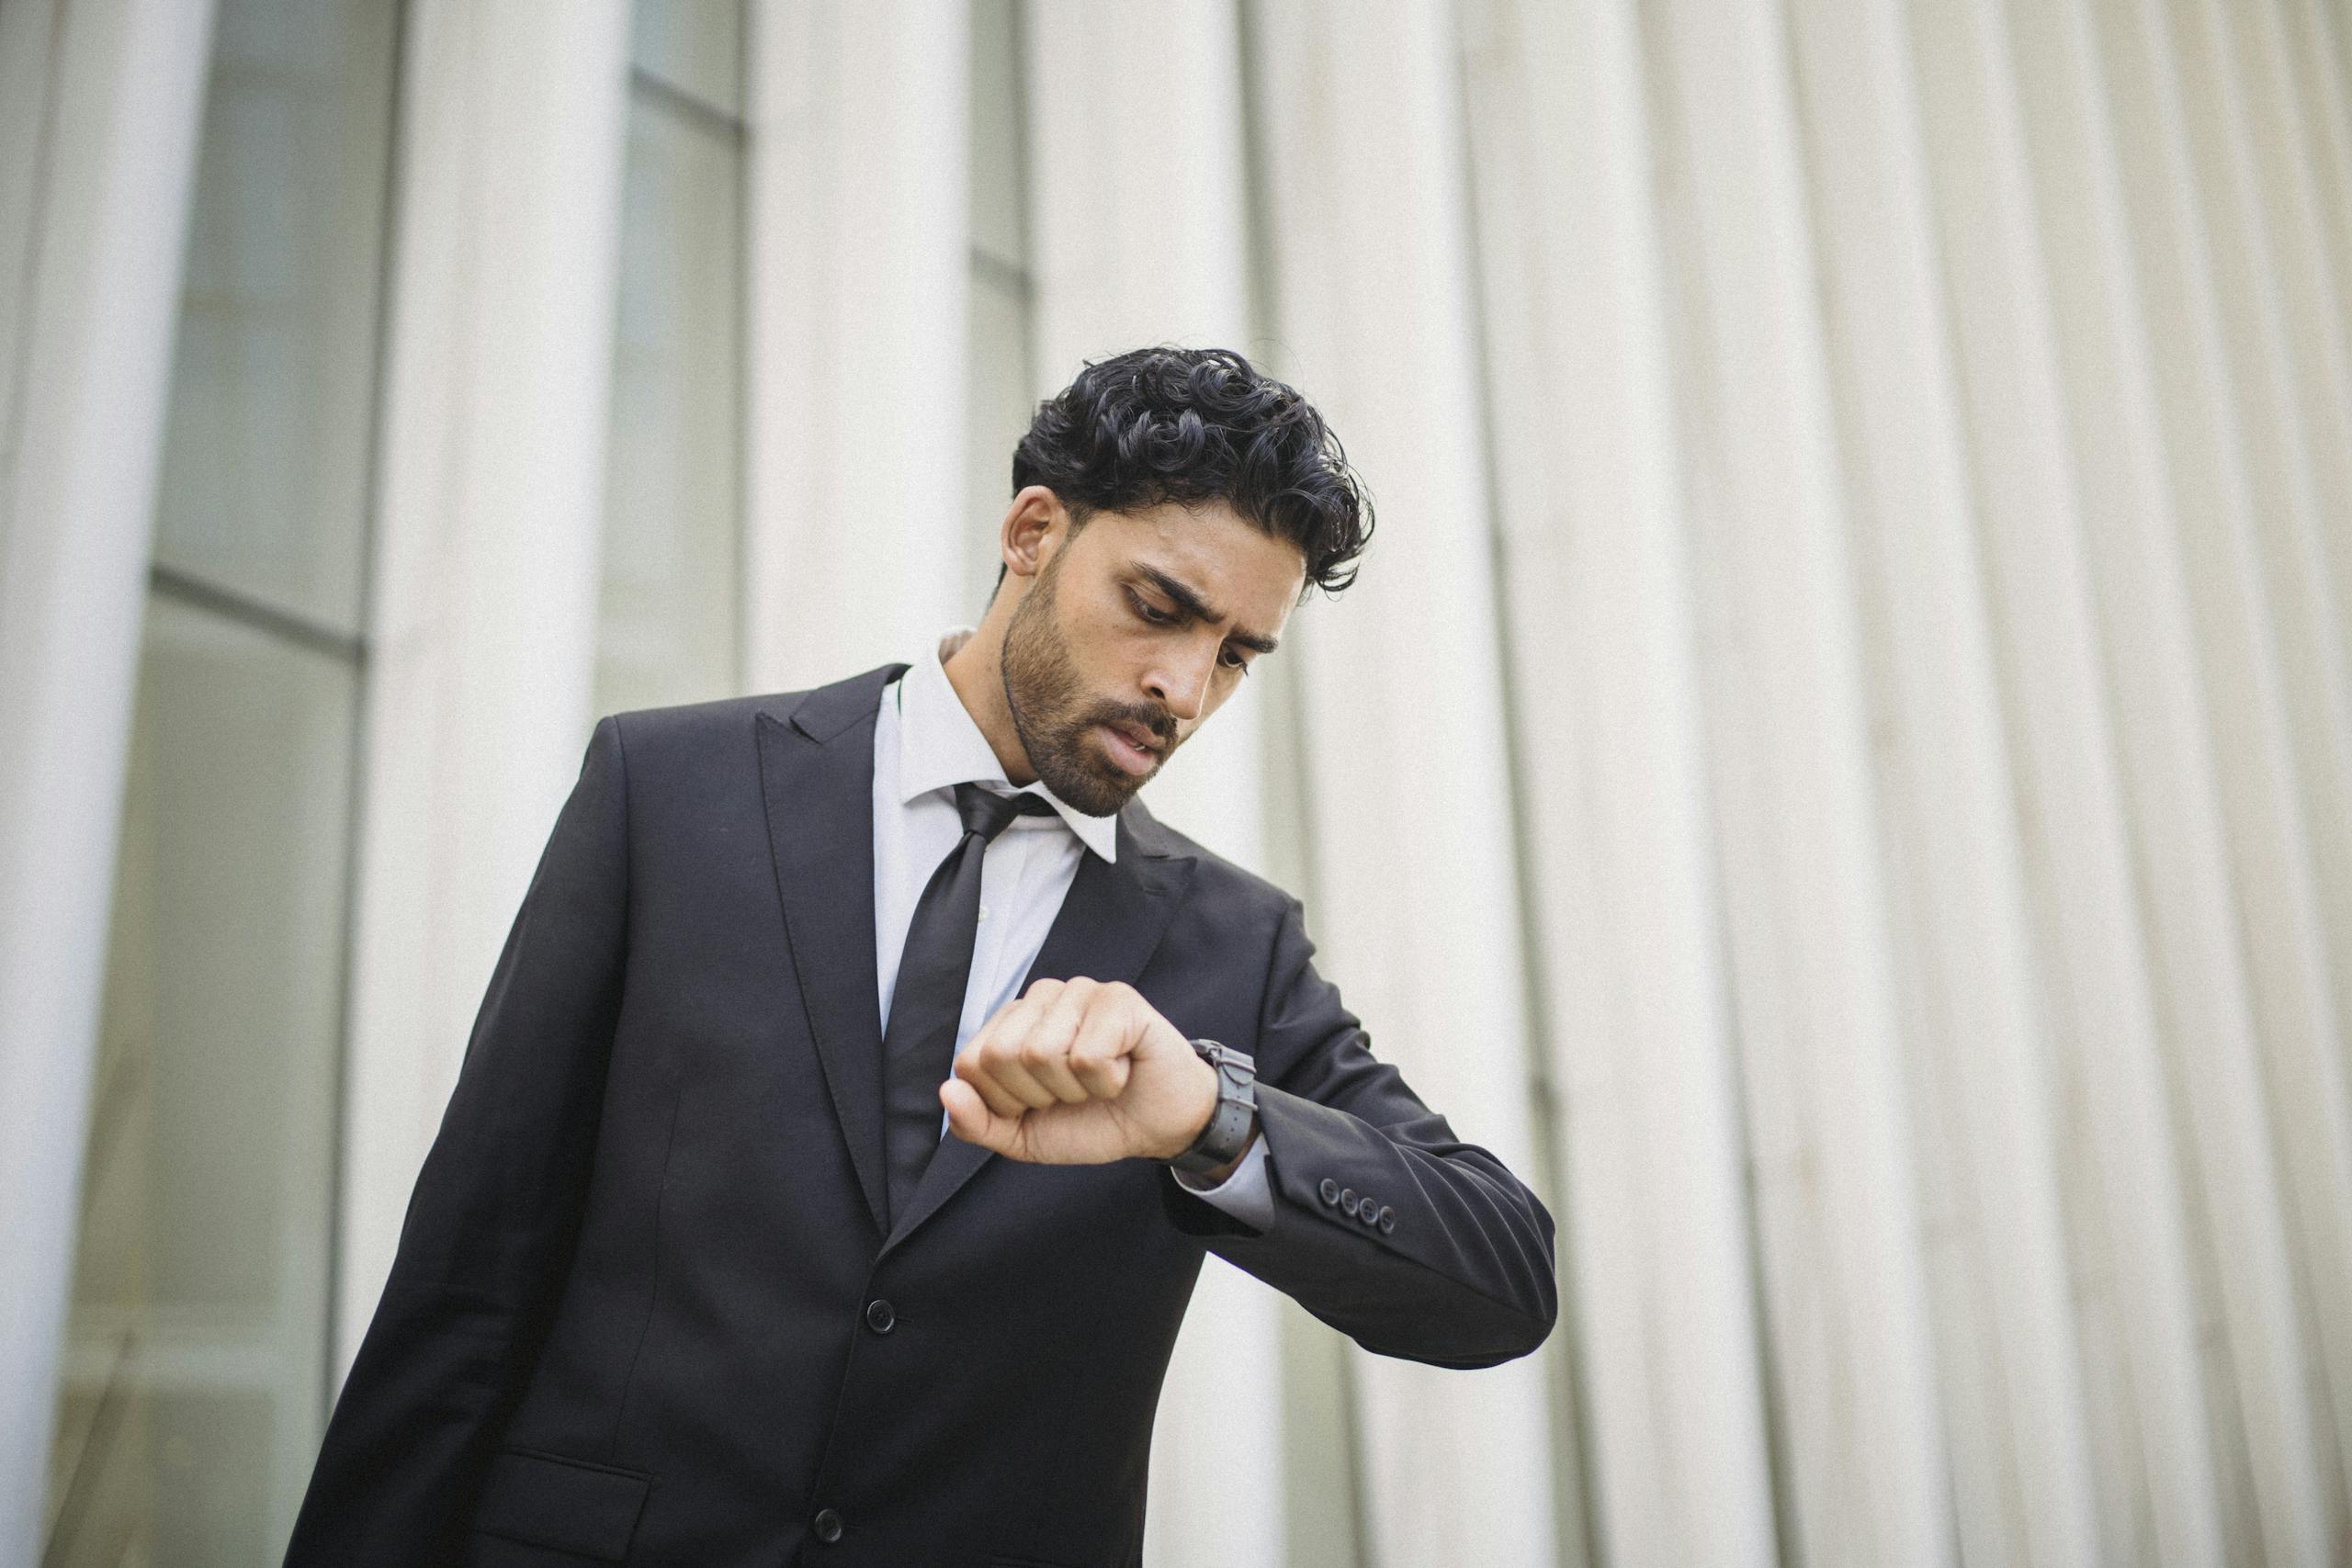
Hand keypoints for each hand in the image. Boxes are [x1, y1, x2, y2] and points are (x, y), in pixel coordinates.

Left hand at [940, 977, 1216, 1164]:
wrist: (1157, 1127)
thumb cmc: (1090, 1121)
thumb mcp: (1023, 1136)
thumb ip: (977, 1122)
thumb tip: (947, 1090)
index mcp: (1010, 1023)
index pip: (970, 1063)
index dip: (1004, 1102)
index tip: (1039, 1104)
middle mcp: (1040, 997)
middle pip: (1002, 1055)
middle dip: (1039, 1095)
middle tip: (1073, 1093)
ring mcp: (1080, 991)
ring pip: (1043, 1053)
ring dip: (1076, 1089)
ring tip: (1098, 1080)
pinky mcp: (1119, 998)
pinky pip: (1087, 1055)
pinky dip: (1107, 1082)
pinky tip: (1123, 1070)